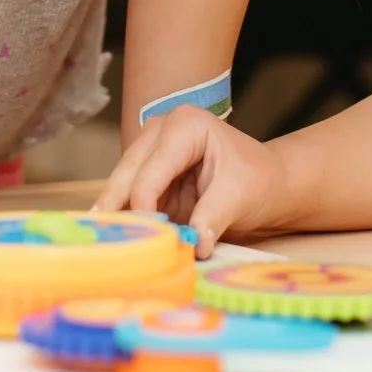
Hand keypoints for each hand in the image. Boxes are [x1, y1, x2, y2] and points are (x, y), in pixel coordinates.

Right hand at [92, 107, 291, 254]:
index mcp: (185, 125)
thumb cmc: (257, 181)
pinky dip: (126, 220)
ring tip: (109, 247)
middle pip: (126, 175)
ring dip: (118, 217)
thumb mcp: (240, 196)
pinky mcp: (147, 175)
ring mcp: (149, 152)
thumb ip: (213, 217)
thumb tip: (195, 245)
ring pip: (120, 188)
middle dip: (117, 210)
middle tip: (106, 243)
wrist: (266, 183)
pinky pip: (128, 200)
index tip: (142, 237)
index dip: (143, 205)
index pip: (152, 170)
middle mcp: (159, 131)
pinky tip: (120, 242)